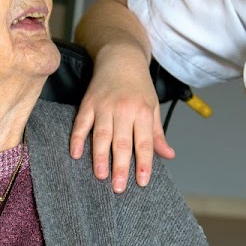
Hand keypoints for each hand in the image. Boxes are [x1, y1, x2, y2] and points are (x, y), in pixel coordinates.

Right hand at [70, 52, 174, 192]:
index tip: (141, 182)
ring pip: (102, 135)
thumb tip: (169, 155)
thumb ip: (157, 134)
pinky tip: (76, 154)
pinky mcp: (88, 103)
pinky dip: (77, 138)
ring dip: (100, 156)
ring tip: (100, 175)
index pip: (144, 142)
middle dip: (120, 166)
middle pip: (122, 142)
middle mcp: (124, 110)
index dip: (143, 162)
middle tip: (118, 187)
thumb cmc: (139, 86)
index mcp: (142, 112)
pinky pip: (81, 123)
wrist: (121, 57)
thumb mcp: (152, 107)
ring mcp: (104, 106)